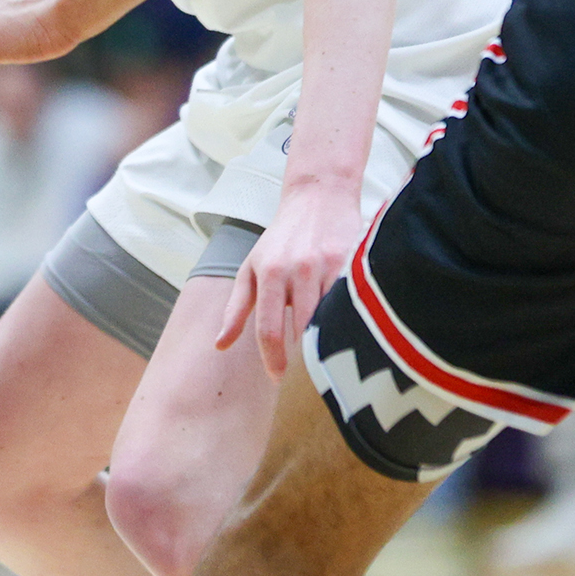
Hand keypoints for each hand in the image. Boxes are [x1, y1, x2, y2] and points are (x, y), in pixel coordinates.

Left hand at [216, 175, 368, 378]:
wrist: (317, 196)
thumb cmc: (280, 239)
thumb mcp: (251, 269)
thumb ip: (236, 308)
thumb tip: (220, 345)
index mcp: (269, 274)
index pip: (269, 328)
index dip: (273, 360)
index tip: (278, 379)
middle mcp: (298, 270)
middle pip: (302, 329)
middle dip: (303, 357)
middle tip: (304, 376)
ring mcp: (328, 265)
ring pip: (330, 317)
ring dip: (328, 341)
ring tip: (328, 358)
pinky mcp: (354, 261)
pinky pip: (351, 300)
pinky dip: (348, 318)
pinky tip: (349, 331)